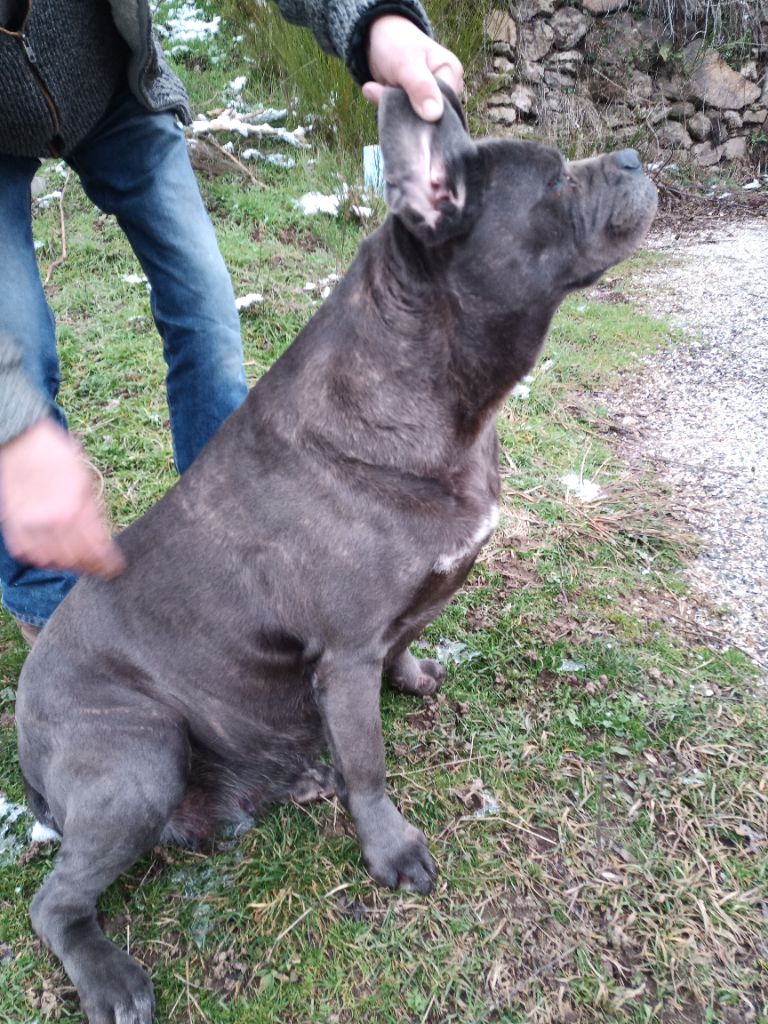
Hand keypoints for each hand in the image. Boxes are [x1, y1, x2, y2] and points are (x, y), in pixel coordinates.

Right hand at [0, 419, 124, 578]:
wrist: (23, 443)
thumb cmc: (59, 458)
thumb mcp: (86, 482)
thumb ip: (94, 512)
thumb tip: (103, 539)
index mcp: (76, 509)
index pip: (98, 550)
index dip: (109, 564)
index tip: (116, 569)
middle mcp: (53, 522)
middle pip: (77, 561)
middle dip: (92, 567)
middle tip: (99, 568)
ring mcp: (31, 527)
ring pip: (54, 562)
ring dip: (68, 565)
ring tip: (78, 561)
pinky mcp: (14, 528)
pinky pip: (31, 556)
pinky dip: (43, 559)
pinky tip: (53, 554)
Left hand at [363, 15, 463, 121]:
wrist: (376, 36)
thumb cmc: (395, 43)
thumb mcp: (406, 63)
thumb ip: (420, 87)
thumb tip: (434, 115)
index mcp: (452, 74)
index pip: (444, 109)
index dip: (422, 116)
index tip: (396, 101)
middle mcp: (446, 90)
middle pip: (429, 119)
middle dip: (403, 111)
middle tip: (380, 91)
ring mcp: (431, 100)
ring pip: (413, 121)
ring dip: (391, 110)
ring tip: (374, 89)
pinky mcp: (416, 107)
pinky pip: (403, 119)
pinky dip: (387, 110)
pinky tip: (374, 91)